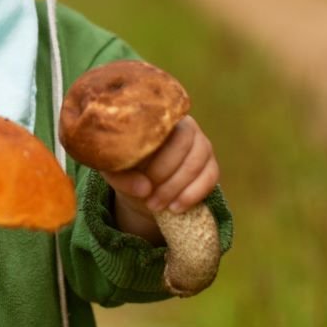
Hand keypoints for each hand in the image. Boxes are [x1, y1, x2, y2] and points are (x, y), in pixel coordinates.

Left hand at [101, 116, 218, 241]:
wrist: (144, 189)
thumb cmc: (127, 171)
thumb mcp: (115, 172)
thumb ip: (122, 177)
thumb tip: (145, 188)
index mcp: (159, 119)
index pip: (166, 128)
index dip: (157, 157)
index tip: (143, 182)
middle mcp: (185, 126)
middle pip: (184, 144)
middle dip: (166, 176)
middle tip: (150, 200)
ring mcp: (201, 144)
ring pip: (197, 162)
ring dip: (177, 188)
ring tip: (157, 206)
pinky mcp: (211, 164)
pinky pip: (210, 176)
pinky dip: (193, 194)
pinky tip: (175, 207)